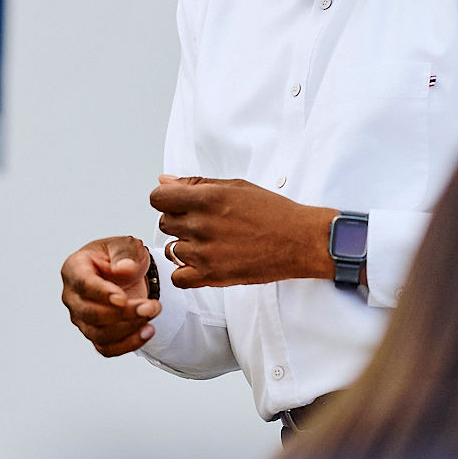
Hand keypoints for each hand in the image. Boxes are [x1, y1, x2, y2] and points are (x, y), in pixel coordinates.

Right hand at [61, 235, 159, 356]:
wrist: (127, 273)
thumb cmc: (121, 256)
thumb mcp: (126, 246)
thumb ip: (125, 254)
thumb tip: (124, 268)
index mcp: (74, 268)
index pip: (82, 284)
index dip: (102, 293)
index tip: (123, 298)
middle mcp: (73, 296)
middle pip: (90, 313)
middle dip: (123, 313)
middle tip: (150, 306)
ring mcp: (82, 318)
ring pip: (98, 334)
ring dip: (129, 329)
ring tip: (152, 313)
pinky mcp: (95, 334)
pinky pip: (107, 348)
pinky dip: (128, 344)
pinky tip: (147, 331)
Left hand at [151, 176, 335, 288]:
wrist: (300, 240)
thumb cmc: (273, 212)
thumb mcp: (236, 186)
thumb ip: (196, 184)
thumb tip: (164, 181)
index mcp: (207, 198)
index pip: (158, 198)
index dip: (166, 201)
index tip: (178, 205)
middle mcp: (202, 224)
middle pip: (164, 223)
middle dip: (179, 222)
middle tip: (204, 225)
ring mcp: (204, 252)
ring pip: (171, 250)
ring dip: (185, 247)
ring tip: (210, 244)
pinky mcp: (212, 276)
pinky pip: (178, 277)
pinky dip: (186, 272)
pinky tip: (203, 264)